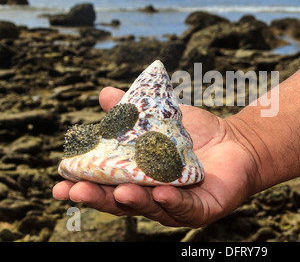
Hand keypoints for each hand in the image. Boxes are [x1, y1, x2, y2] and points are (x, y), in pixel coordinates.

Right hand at [53, 87, 259, 226]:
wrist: (237, 141)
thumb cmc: (196, 135)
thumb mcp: (160, 120)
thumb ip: (133, 111)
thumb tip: (105, 93)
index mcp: (140, 180)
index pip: (107, 187)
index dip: (84, 187)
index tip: (58, 185)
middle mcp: (154, 198)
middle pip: (123, 203)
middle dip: (100, 198)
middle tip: (76, 192)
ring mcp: (178, 206)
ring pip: (152, 208)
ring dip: (134, 201)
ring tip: (120, 190)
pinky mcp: (203, 209)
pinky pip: (186, 208)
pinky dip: (172, 201)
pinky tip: (160, 191)